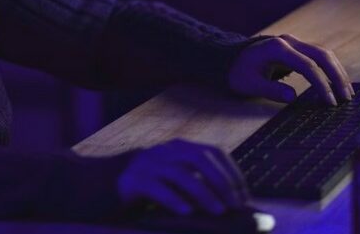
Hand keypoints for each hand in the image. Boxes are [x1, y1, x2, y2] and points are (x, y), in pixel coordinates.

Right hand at [117, 139, 247, 215]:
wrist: (115, 180)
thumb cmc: (156, 183)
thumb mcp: (179, 177)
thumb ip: (201, 183)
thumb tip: (233, 202)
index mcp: (182, 147)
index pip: (214, 152)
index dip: (232, 172)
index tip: (244, 195)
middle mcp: (167, 151)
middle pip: (200, 159)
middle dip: (221, 182)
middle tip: (234, 205)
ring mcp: (150, 163)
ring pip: (180, 173)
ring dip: (203, 193)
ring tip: (217, 211)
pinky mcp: (135, 180)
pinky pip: (157, 188)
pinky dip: (174, 199)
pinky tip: (186, 211)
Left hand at [226, 34, 353, 104]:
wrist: (231, 58)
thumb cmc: (238, 73)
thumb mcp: (248, 84)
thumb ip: (269, 90)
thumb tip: (293, 97)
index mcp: (277, 48)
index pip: (307, 66)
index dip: (321, 84)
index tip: (329, 102)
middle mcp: (289, 41)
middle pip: (321, 55)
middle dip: (337, 76)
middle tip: (347, 98)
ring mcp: (294, 42)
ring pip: (324, 54)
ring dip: (337, 72)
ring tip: (347, 93)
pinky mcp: (297, 48)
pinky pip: (318, 56)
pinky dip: (330, 69)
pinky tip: (338, 83)